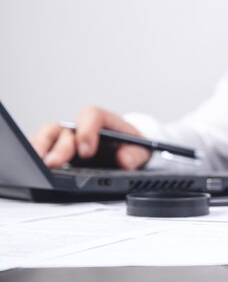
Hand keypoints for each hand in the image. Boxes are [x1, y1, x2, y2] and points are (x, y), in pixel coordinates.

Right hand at [30, 106, 149, 169]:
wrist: (127, 151)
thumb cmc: (131, 147)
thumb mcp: (142, 151)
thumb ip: (136, 154)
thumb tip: (125, 160)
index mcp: (103, 121)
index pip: (92, 116)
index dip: (88, 131)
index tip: (87, 150)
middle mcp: (81, 127)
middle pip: (66, 129)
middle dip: (60, 147)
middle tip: (55, 164)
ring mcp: (67, 137)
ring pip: (48, 135)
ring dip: (40, 148)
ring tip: (36, 163)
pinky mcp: (57, 150)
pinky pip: (42, 147)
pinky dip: (36, 154)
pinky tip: (31, 166)